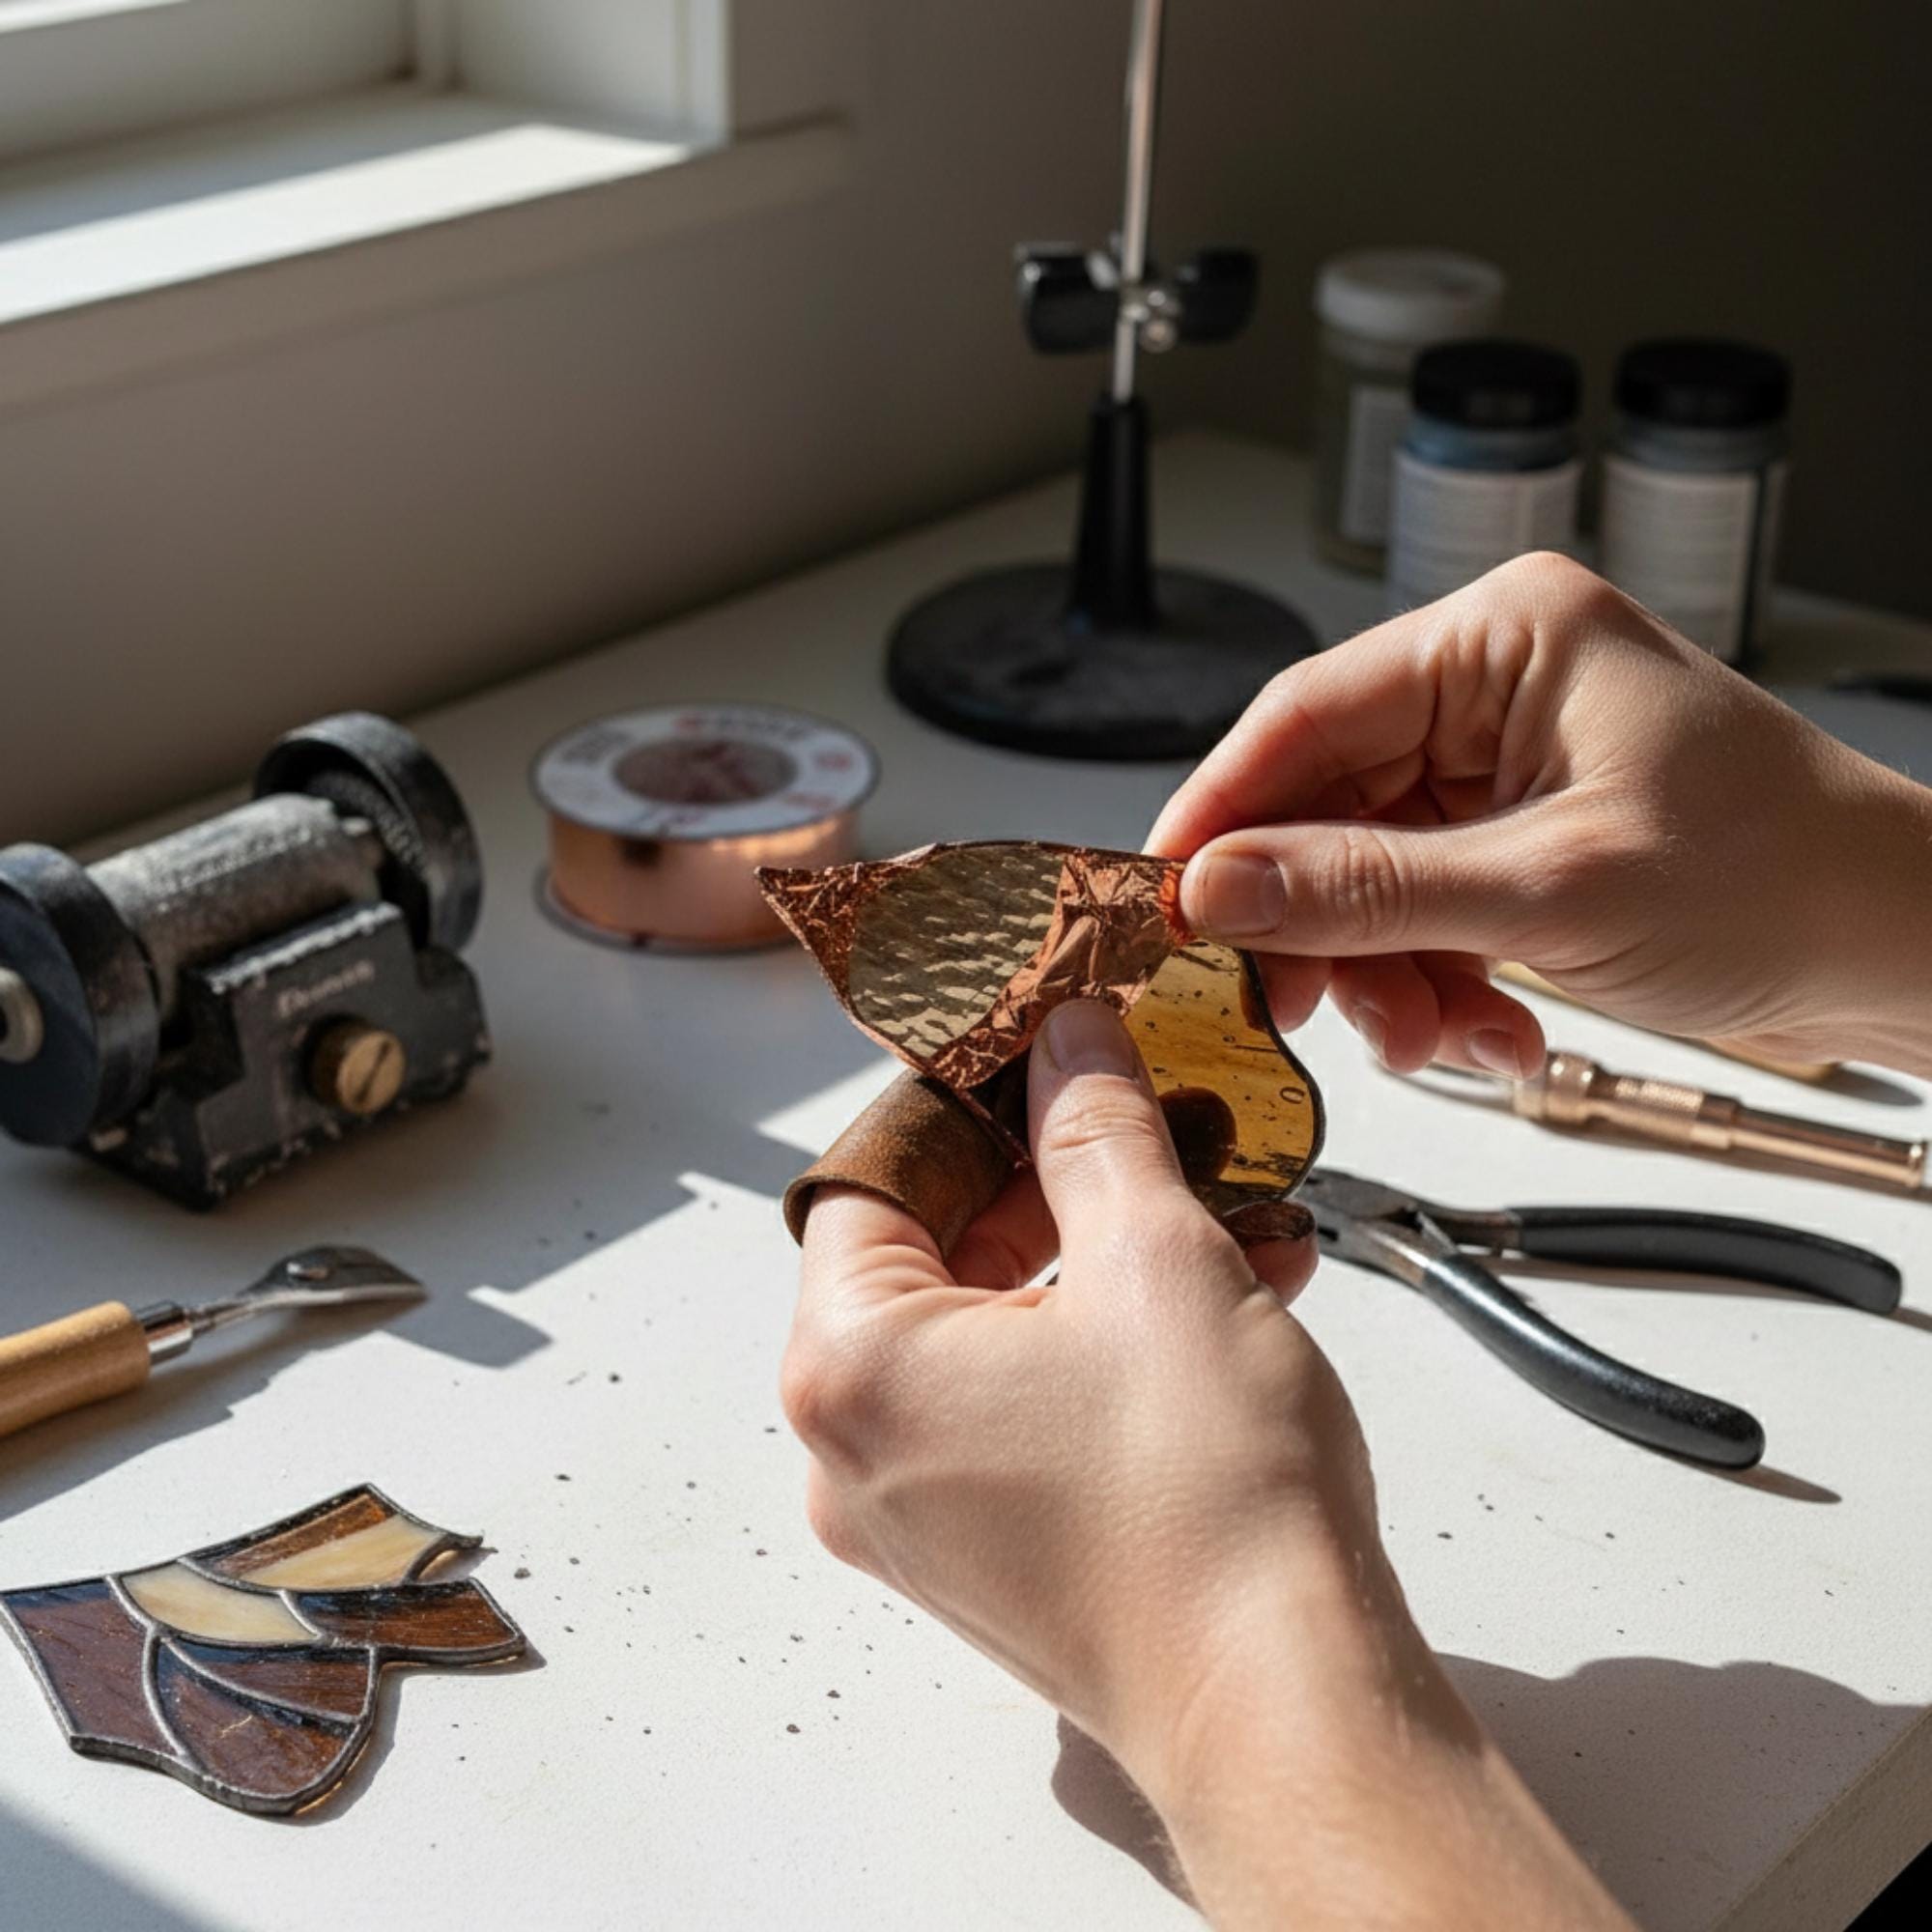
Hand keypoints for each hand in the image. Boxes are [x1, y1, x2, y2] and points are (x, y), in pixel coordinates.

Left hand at [782, 999, 1630, 1928]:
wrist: (1287, 1708)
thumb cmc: (1206, 1503)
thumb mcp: (1156, 1256)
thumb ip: (1094, 1127)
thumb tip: (1067, 1039)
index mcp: (851, 1368)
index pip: (874, 1175)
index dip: (964, 1100)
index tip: (1042, 1052)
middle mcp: (857, 1452)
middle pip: (935, 1253)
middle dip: (1059, 1179)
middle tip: (1150, 1121)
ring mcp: (923, 1516)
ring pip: (1000, 1331)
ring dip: (1106, 1257)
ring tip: (1226, 1209)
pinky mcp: (996, 1555)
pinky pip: (1031, 1408)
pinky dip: (1110, 1344)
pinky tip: (1231, 1295)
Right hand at [1150, 552, 1931, 1078]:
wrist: (1897, 944)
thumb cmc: (1783, 875)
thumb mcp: (1553, 890)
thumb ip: (1369, 890)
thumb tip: (1221, 887)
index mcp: (1504, 640)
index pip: (1303, 714)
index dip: (1220, 814)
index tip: (1165, 902)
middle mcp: (1491, 687)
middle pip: (1324, 803)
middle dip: (1317, 921)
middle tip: (1298, 1004)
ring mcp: (1501, 762)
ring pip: (1363, 870)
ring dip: (1381, 968)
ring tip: (1434, 1034)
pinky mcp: (1514, 831)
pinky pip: (1417, 904)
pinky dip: (1429, 975)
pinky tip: (1476, 1025)